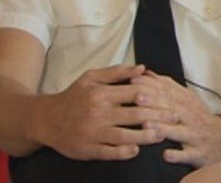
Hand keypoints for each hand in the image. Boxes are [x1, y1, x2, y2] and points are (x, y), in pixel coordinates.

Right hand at [31, 64, 174, 160]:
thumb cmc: (73, 97)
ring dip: (146, 136)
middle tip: (175, 118)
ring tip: (162, 135)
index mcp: (102, 93)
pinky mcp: (87, 149)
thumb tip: (142, 68)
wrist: (45, 119)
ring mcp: (93, 132)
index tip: (171, 100)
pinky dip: (124, 152)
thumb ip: (117, 72)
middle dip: (158, 117)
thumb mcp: (91, 77)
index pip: (135, 94)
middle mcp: (99, 112)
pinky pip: (109, 152)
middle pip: (135, 115)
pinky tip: (137, 150)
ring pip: (125, 136)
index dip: (156, 97)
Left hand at [130, 71, 220, 166]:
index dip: (152, 86)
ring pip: (178, 132)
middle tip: (137, 98)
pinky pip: (187, 155)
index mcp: (188, 103)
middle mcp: (191, 117)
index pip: (169, 92)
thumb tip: (147, 73)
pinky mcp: (198, 153)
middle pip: (173, 109)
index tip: (135, 81)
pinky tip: (165, 155)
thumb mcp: (187, 100)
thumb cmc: (199, 119)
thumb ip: (168, 87)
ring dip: (163, 128)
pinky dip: (177, 155)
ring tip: (147, 126)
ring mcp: (195, 136)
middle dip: (155, 103)